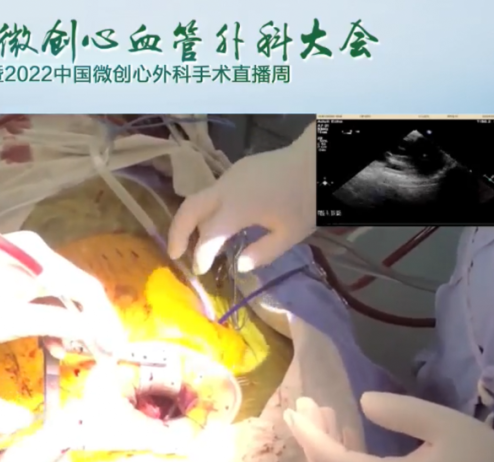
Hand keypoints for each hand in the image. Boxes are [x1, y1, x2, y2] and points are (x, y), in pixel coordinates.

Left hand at [0, 231, 125, 352]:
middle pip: (76, 288)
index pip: (90, 291)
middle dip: (90, 324)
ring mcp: (19, 255)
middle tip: (100, 356)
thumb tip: (97, 332)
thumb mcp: (13, 319)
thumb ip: (59, 322)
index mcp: (42, 260)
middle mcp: (36, 251)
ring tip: (72, 352)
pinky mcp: (3, 265)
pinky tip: (47, 337)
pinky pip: (38, 289)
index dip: (107, 323)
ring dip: (68, 321)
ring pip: (56, 290)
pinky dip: (47, 312)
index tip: (117, 352)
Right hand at [167, 123, 315, 273]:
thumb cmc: (307, 200)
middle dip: (177, 233)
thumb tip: (239, 265)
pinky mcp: (236, 170)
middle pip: (189, 209)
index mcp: (238, 208)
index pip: (208, 236)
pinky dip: (209, 210)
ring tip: (198, 243)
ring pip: (200, 200)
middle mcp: (225, 190)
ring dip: (193, 221)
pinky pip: (214, 192)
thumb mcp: (291, 234)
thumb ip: (263, 253)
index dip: (200, 255)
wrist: (318, 159)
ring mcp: (229, 176)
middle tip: (175, 254)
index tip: (201, 270)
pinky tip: (220, 223)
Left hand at [284, 392, 493, 461]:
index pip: (330, 461)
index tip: (296, 408)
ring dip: (326, 447)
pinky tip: (346, 435)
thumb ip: (400, 411)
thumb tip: (363, 403)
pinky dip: (343, 461)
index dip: (309, 435)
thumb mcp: (447, 426)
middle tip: (304, 404)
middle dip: (311, 437)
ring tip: (322, 412)